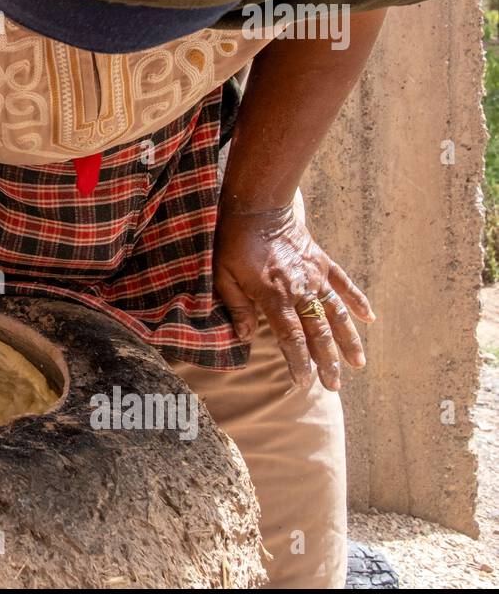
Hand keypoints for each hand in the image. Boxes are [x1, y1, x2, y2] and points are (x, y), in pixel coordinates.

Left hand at [214, 200, 374, 390]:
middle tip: (334, 386)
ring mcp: (315, 275)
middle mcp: (300, 289)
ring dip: (349, 340)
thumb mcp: (223, 276)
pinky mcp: (322, 262)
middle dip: (327, 362)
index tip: (304, 382)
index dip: (299, 361)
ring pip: (337, 314)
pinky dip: (358, 301)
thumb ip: (237, 307)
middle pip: (318, 332)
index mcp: (274, 297)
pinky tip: (370, 318)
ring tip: (358, 364)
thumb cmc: (234, 243)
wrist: (258, 207)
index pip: (291, 338)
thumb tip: (245, 338)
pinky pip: (344, 284)